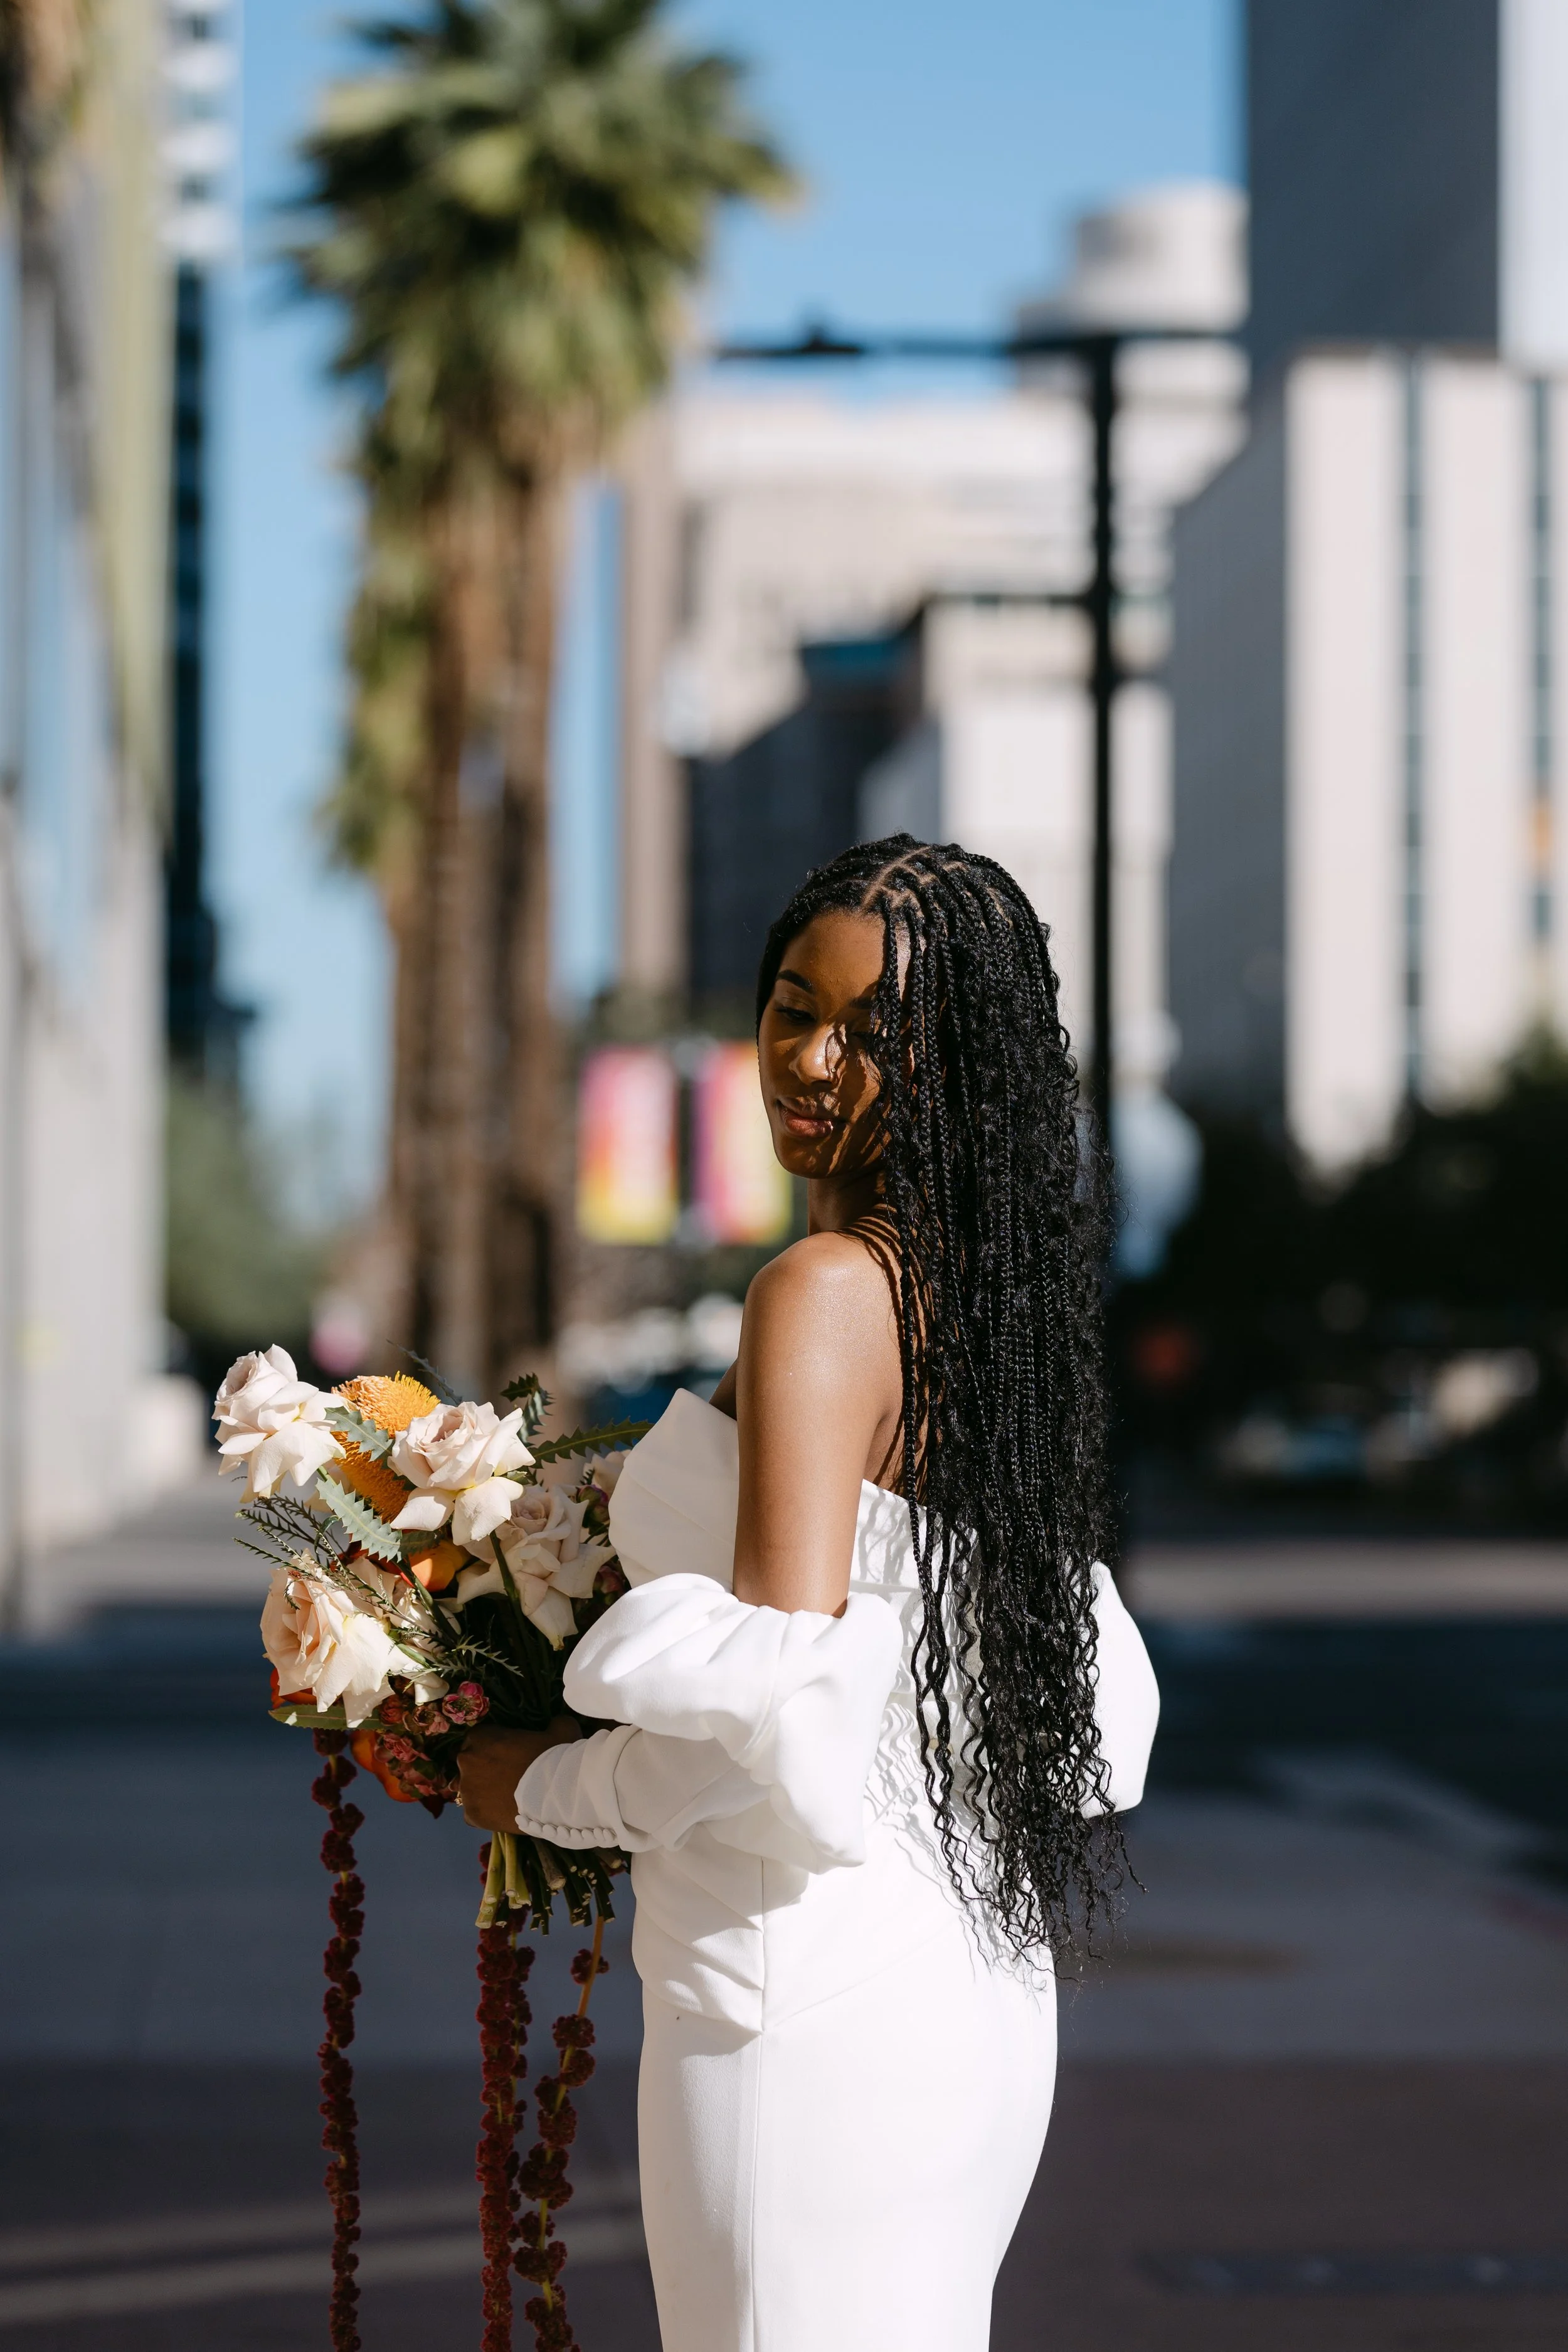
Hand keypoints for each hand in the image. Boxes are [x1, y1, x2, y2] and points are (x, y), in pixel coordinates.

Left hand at [458, 1718, 579, 1831]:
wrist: (556, 1794)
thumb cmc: (554, 1756)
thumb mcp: (560, 1729)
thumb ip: (552, 1724)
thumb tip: (555, 1725)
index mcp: (480, 1735)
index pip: (478, 1739)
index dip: (493, 1747)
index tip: (507, 1755)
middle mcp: (466, 1760)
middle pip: (470, 1764)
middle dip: (484, 1769)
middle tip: (507, 1777)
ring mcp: (466, 1789)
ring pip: (471, 1789)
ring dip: (483, 1792)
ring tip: (505, 1797)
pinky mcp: (471, 1815)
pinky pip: (473, 1813)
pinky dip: (486, 1814)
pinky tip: (503, 1812)